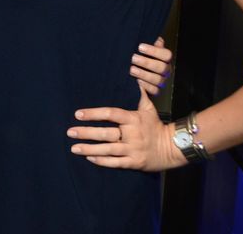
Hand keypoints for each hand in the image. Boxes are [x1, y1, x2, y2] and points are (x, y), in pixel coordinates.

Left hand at [67, 87, 185, 171]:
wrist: (173, 148)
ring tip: (73, 147)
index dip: (93, 113)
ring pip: (108, 149)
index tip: (78, 114)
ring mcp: (133, 149)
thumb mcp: (149, 109)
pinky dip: (102, 161)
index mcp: (133, 119)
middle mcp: (132, 134)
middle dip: (86, 133)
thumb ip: (140, 95)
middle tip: (69, 132)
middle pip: (106, 133)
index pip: (110, 114)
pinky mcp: (135, 162)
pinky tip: (89, 158)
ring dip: (89, 149)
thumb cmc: (157, 126)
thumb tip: (136, 80)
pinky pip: (115, 162)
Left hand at [129, 36, 171, 95]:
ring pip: (158, 80)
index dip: (154, 51)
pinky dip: (146, 86)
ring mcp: (161, 81)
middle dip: (146, 62)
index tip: (140, 47)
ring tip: (131, 70)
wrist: (133, 68)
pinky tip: (136, 81)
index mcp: (164, 58)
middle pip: (162, 67)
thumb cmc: (139, 55)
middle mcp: (165, 70)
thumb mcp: (142, 46)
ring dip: (144, 74)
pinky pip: (155, 90)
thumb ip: (147, 40)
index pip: (166, 54)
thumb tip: (150, 36)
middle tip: (133, 58)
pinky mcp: (155, 90)